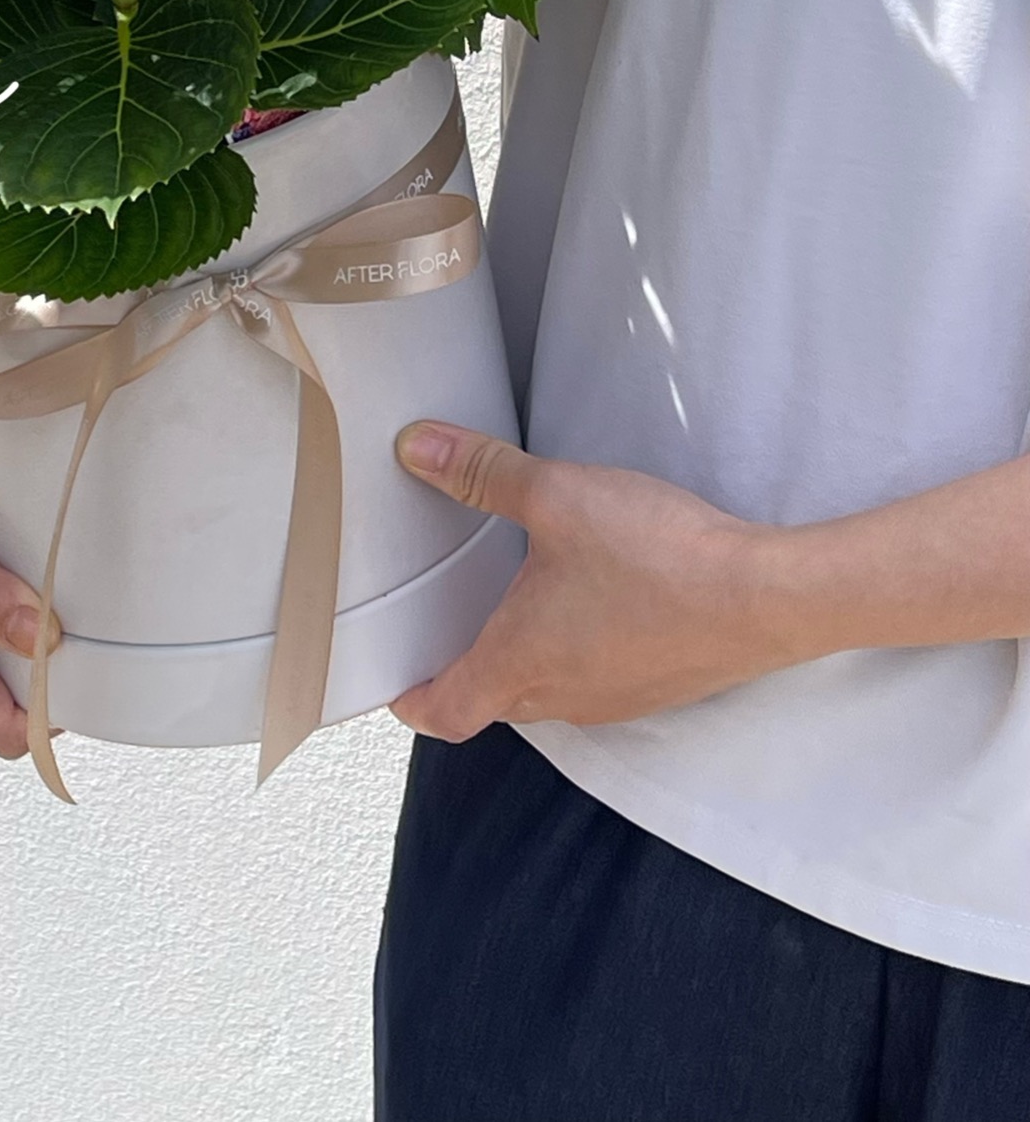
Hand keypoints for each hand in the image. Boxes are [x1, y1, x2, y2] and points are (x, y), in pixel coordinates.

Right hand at [0, 190, 52, 759]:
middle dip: (70, 666)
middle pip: (29, 690)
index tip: (99, 675)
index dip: (53, 711)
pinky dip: (57, 584)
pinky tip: (80, 557)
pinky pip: (32, 598)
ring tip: (104, 587)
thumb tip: (36, 641)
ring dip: (66, 621)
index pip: (6, 727)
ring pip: (34, 643)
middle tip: (115, 623)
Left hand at [388, 421, 790, 737]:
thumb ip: (481, 472)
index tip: (393, 682)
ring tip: (511, 599)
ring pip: (546, 691)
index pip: (444, 711)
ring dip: (521, 657)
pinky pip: (595, 679)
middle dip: (463, 669)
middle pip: (492, 701)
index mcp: (520, 664)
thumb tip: (417, 448)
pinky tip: (587, 598)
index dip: (410, 699)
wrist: (765, 596)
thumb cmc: (656, 557)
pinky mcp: (658, 684)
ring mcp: (616, 697)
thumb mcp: (555, 497)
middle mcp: (564, 696)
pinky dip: (573, 650)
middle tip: (444, 622)